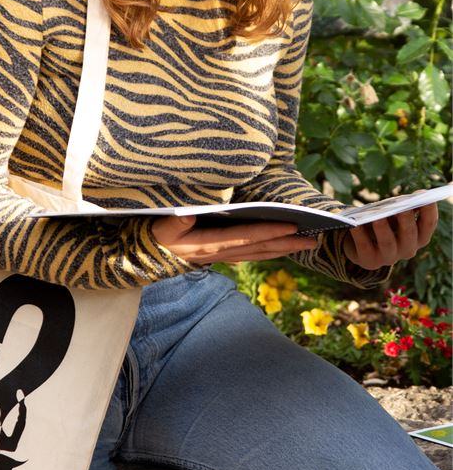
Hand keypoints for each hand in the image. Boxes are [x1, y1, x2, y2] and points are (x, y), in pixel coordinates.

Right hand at [151, 215, 318, 264]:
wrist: (155, 254)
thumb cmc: (160, 236)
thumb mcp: (163, 227)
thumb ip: (175, 221)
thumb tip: (188, 213)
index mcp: (211, 244)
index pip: (246, 237)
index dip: (269, 231)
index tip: (291, 226)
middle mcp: (223, 252)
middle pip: (261, 248)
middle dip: (288, 243)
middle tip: (314, 240)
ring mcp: (226, 256)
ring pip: (261, 253)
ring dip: (284, 249)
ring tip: (307, 244)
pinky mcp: (227, 254)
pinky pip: (255, 253)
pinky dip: (272, 250)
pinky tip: (284, 247)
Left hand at [344, 203, 437, 270]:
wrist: (360, 244)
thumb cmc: (383, 224)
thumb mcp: (395, 215)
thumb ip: (405, 206)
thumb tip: (415, 195)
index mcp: (419, 236)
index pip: (428, 224)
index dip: (429, 212)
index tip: (427, 198)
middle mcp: (407, 249)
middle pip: (409, 234)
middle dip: (406, 221)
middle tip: (403, 209)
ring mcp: (389, 257)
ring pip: (388, 243)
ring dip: (383, 230)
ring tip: (378, 218)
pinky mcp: (369, 261)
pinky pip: (365, 247)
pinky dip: (360, 235)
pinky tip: (355, 225)